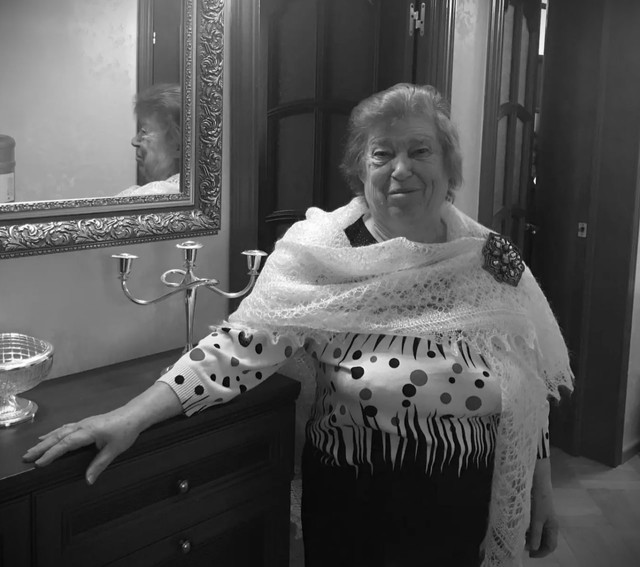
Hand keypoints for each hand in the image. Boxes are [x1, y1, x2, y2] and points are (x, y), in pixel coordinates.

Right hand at [22, 408, 141, 484]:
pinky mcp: (86, 423)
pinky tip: (49, 436)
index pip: (66, 444)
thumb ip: (100, 464)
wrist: (134, 414)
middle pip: (58, 436)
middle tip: (26, 457)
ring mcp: (83, 423)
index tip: (38, 463)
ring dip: (45, 440)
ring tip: (32, 449)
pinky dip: (54, 433)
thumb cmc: (126, 431)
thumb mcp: (114, 450)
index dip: (51, 454)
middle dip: (42, 447)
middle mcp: (82, 426)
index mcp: (88, 432)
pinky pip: (65, 428)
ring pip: (60, 431)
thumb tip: (87, 481)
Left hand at [526, 458, 558, 557]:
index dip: (541, 553)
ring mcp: (543, 516)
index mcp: (552, 527)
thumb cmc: (538, 500)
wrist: (537, 479)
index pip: (550, 546)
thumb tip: (533, 548)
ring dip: (529, 536)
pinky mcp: (536, 509)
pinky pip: (532, 523)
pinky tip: (519, 524)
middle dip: (533, 545)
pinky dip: (527, 527)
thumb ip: (535, 534)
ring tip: (518, 535)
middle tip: (521, 545)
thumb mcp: (536, 518)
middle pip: (543, 540)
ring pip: (537, 532)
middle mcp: (549, 523)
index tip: (529, 555)